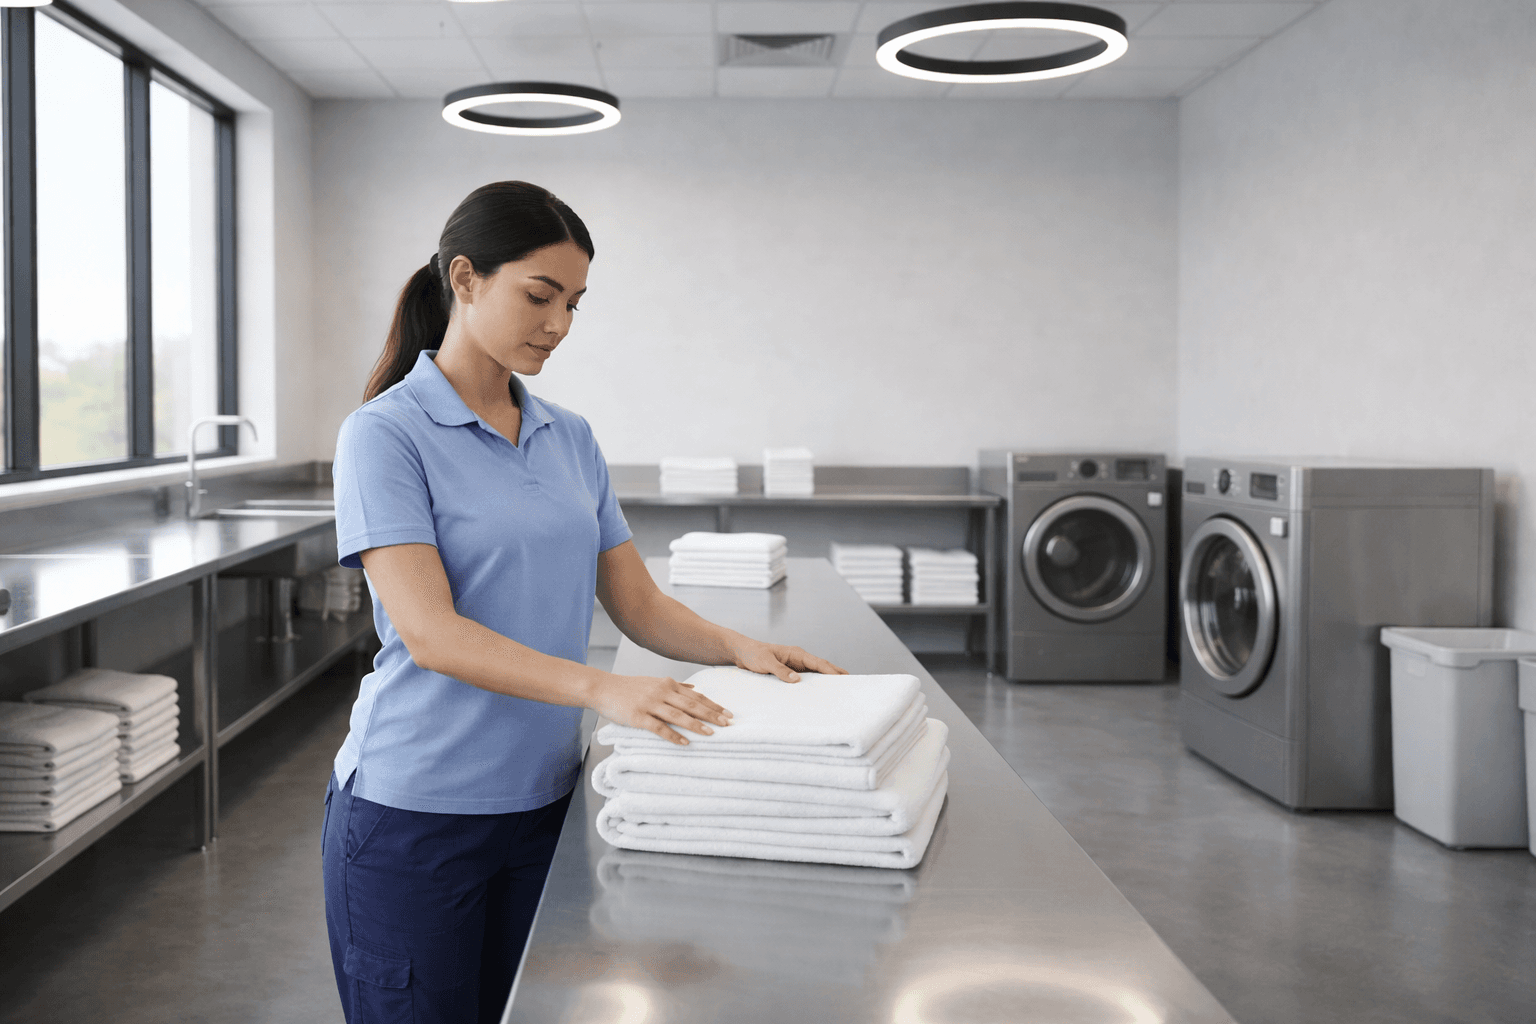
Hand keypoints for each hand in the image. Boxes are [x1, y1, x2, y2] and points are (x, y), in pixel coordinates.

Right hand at [588, 671, 732, 745]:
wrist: (602, 688)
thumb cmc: (629, 687)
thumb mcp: (654, 682)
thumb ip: (675, 686)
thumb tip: (694, 687)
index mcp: (668, 684)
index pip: (696, 696)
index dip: (713, 705)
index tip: (728, 713)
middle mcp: (661, 692)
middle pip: (692, 705)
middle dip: (712, 715)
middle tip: (727, 724)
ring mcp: (650, 704)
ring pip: (678, 715)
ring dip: (696, 725)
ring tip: (710, 734)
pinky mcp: (638, 716)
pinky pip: (658, 728)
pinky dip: (673, 735)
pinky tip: (684, 743)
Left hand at [729, 637, 848, 682]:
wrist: (741, 652)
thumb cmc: (753, 654)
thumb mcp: (765, 662)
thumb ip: (780, 670)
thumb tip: (796, 680)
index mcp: (796, 653)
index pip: (819, 663)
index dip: (832, 671)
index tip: (843, 679)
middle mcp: (798, 659)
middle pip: (821, 668)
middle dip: (835, 675)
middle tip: (850, 685)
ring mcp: (795, 666)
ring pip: (815, 674)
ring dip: (826, 681)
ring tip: (838, 692)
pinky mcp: (789, 672)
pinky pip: (805, 679)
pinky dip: (813, 685)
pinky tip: (817, 694)